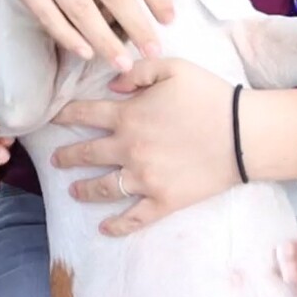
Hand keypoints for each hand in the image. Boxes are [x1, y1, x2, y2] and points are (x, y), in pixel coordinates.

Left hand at [51, 58, 239, 235]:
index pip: (84, 114)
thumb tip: (113, 85)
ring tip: (73, 191)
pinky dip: (116, 226)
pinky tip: (104, 228)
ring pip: (103, 188)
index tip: (53, 119)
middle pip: (86, 154)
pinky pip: (133, 218)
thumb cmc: (211, 97)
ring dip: (84, 190)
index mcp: (128, 115)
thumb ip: (138, 72)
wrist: (243, 134)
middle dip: (66, 156)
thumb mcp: (174, 69)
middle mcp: (128, 148)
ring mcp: (144, 178)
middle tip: (55, 159)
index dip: (65, 116)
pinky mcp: (163, 201)